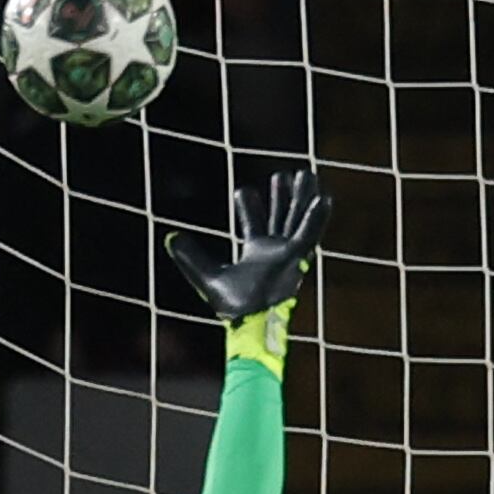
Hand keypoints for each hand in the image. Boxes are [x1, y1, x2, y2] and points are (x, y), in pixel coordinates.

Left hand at [165, 166, 329, 318]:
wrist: (250, 320)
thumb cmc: (233, 304)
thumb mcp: (207, 274)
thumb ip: (190, 257)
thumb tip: (170, 237)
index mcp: (255, 253)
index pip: (254, 223)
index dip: (249, 206)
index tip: (243, 190)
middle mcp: (274, 251)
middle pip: (280, 216)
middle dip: (281, 196)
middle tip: (282, 175)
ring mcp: (288, 253)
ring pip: (297, 218)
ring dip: (302, 197)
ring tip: (306, 173)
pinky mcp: (298, 258)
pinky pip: (309, 234)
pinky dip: (316, 217)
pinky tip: (323, 198)